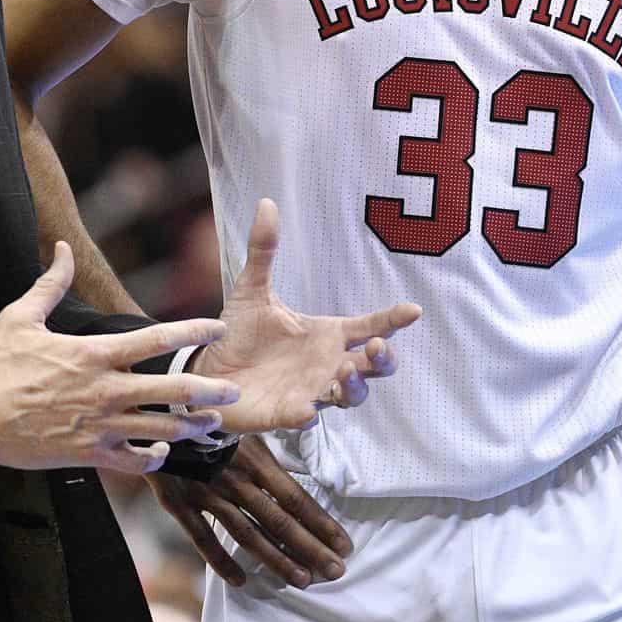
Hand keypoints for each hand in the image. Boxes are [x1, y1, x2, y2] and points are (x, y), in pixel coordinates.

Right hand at [0, 241, 240, 473]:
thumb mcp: (22, 316)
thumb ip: (51, 283)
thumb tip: (63, 248)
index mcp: (94, 354)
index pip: (156, 338)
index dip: (193, 330)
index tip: (219, 326)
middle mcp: (104, 391)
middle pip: (171, 391)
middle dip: (209, 390)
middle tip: (235, 389)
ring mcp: (99, 426)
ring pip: (159, 430)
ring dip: (191, 428)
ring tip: (212, 424)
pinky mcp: (88, 454)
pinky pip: (132, 462)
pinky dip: (153, 459)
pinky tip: (164, 453)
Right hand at [146, 433, 353, 589]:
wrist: (158, 410)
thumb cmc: (209, 416)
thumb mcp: (245, 424)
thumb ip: (269, 448)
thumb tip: (305, 455)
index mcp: (255, 459)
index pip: (295, 498)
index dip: (321, 523)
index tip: (343, 544)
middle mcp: (235, 480)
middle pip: (279, 521)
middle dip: (310, 549)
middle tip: (335, 571)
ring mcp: (207, 494)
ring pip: (248, 534)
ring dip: (276, 560)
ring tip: (301, 580)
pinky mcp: (180, 503)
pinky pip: (203, 538)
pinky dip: (221, 561)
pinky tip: (240, 580)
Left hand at [194, 198, 420, 434]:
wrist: (208, 367)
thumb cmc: (239, 331)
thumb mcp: (251, 288)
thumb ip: (263, 250)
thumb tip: (266, 203)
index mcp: (325, 334)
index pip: (369, 326)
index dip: (392, 320)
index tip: (413, 309)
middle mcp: (325, 364)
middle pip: (373, 368)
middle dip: (383, 360)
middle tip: (378, 347)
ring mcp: (309, 391)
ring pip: (349, 396)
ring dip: (353, 386)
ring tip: (344, 372)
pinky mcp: (283, 413)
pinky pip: (303, 418)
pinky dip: (307, 415)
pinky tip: (307, 408)